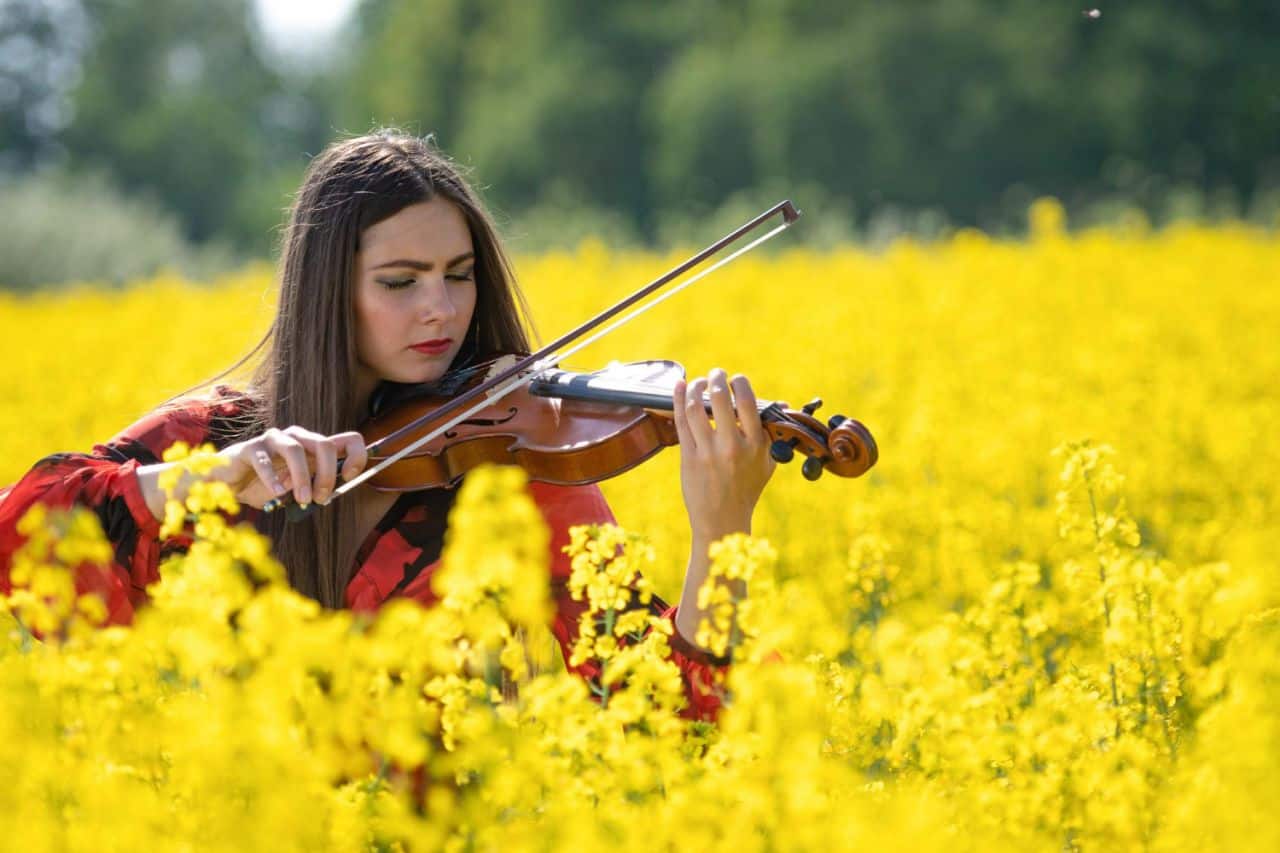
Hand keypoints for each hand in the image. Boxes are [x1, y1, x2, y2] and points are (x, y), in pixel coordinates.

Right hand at [214, 426, 367, 508]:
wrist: (229, 485)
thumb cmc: (266, 486)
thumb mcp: (297, 489)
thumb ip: (314, 487)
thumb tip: (329, 492)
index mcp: (314, 446)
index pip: (348, 440)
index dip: (356, 456)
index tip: (349, 478)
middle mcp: (297, 438)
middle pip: (324, 444)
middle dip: (327, 474)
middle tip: (321, 498)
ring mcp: (273, 440)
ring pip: (296, 450)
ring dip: (303, 478)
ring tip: (302, 500)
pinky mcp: (250, 448)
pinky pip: (264, 461)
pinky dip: (273, 478)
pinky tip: (278, 493)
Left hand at [671, 368, 775, 542]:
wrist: (722, 519)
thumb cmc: (746, 488)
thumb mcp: (767, 462)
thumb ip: (770, 433)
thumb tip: (780, 404)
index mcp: (755, 445)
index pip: (748, 402)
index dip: (740, 383)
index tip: (736, 379)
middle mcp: (732, 446)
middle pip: (721, 398)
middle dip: (717, 377)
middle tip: (716, 373)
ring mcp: (708, 452)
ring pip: (697, 408)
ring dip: (696, 387)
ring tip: (698, 382)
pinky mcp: (689, 458)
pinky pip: (681, 422)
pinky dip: (679, 400)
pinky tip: (680, 387)